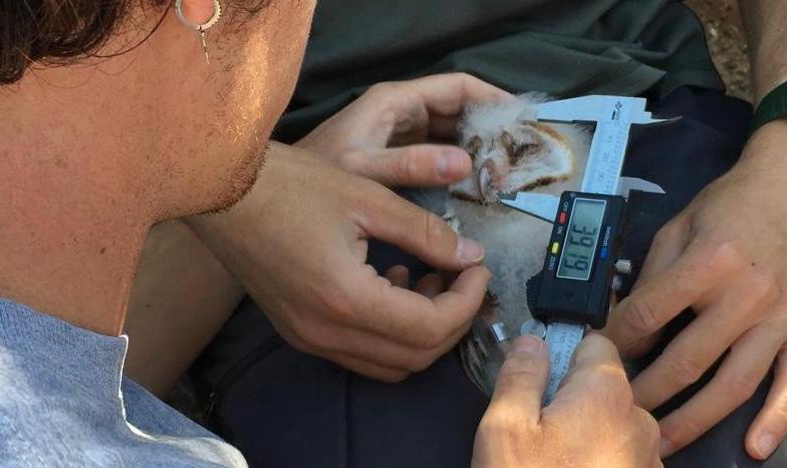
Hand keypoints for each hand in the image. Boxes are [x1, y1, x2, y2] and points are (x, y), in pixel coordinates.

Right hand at [188, 144, 489, 381]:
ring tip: (430, 279)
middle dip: (452, 322)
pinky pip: (360, 352)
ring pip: (389, 364)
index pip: (430, 329)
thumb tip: (469, 254)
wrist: (222, 192)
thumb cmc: (289, 185)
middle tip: (463, 277)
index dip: (467, 301)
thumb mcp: (368, 198)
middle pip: (415, 358)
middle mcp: (325, 331)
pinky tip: (393, 283)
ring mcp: (308, 337)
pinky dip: (390, 332)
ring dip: (422, 332)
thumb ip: (426, 232)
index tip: (478, 267)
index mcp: (345, 298)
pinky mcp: (299, 331)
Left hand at [296, 73, 509, 185]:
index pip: (458, 88)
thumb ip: (411, 167)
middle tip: (521, 162)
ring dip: (477, 155)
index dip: (494, 100)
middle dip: (490, 133)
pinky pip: (436, 160)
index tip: (525, 123)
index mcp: (395, 103)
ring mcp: (397, 138)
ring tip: (506, 180)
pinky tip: (473, 195)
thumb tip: (464, 164)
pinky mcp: (393, 162)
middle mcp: (399, 115)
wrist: (270, 195)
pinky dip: (457, 173)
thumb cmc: (313, 176)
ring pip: (450, 137)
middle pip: (459, 113)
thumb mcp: (364, 171)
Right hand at [472, 334, 660, 467]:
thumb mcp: (504, 428)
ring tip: (551, 460)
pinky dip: (599, 459)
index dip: (563, 349)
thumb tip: (533, 341)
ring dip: (586, 431)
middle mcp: (640, 420)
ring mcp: (648, 460)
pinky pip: (621, 456)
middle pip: (604, 386)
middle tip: (535, 425)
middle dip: (571, 396)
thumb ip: (520, 375)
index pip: (595, 342)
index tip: (538, 371)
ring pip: (613, 423)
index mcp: (607, 393)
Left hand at [604, 120, 786, 458]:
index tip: (597, 357)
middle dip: (645, 392)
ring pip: (731, 384)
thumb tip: (620, 317)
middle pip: (685, 360)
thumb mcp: (677, 228)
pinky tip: (754, 445)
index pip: (648, 315)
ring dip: (694, 419)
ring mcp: (777, 319)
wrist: (786, 190)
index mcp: (709, 263)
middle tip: (619, 415)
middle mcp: (745, 296)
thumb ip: (650, 274)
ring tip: (662, 444)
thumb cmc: (729, 207)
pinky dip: (774, 418)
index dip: (616, 341)